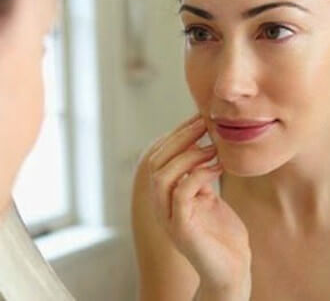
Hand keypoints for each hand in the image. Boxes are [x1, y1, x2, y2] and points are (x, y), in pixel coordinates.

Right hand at [147, 113, 251, 290]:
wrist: (231, 269)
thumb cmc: (221, 231)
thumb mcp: (206, 195)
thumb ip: (196, 173)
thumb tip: (199, 141)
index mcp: (163, 195)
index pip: (158, 157)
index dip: (175, 134)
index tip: (197, 118)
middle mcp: (159, 205)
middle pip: (156, 162)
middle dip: (179, 138)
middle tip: (203, 122)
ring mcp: (167, 217)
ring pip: (162, 176)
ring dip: (187, 156)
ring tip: (210, 146)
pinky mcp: (181, 229)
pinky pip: (182, 194)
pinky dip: (198, 175)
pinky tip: (217, 167)